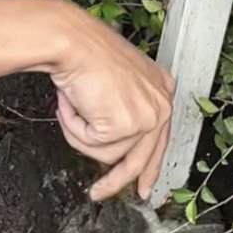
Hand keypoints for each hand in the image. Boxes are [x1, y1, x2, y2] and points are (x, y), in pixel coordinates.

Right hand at [47, 8, 173, 200]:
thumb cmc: (84, 50)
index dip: (148, 166)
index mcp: (161, 88)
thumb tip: (115, 146)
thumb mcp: (116, 80)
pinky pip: (91, 145)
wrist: (71, 40)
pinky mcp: (125, 125)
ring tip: (71, 108)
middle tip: (100, 193)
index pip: (160, 137)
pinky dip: (74, 127)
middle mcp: (161, 102)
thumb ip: (124, 107)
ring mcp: (146, 116)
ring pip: (109, 155)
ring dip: (81, 135)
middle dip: (117, 179)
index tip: (142, 186)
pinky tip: (71, 105)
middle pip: (141, 158)